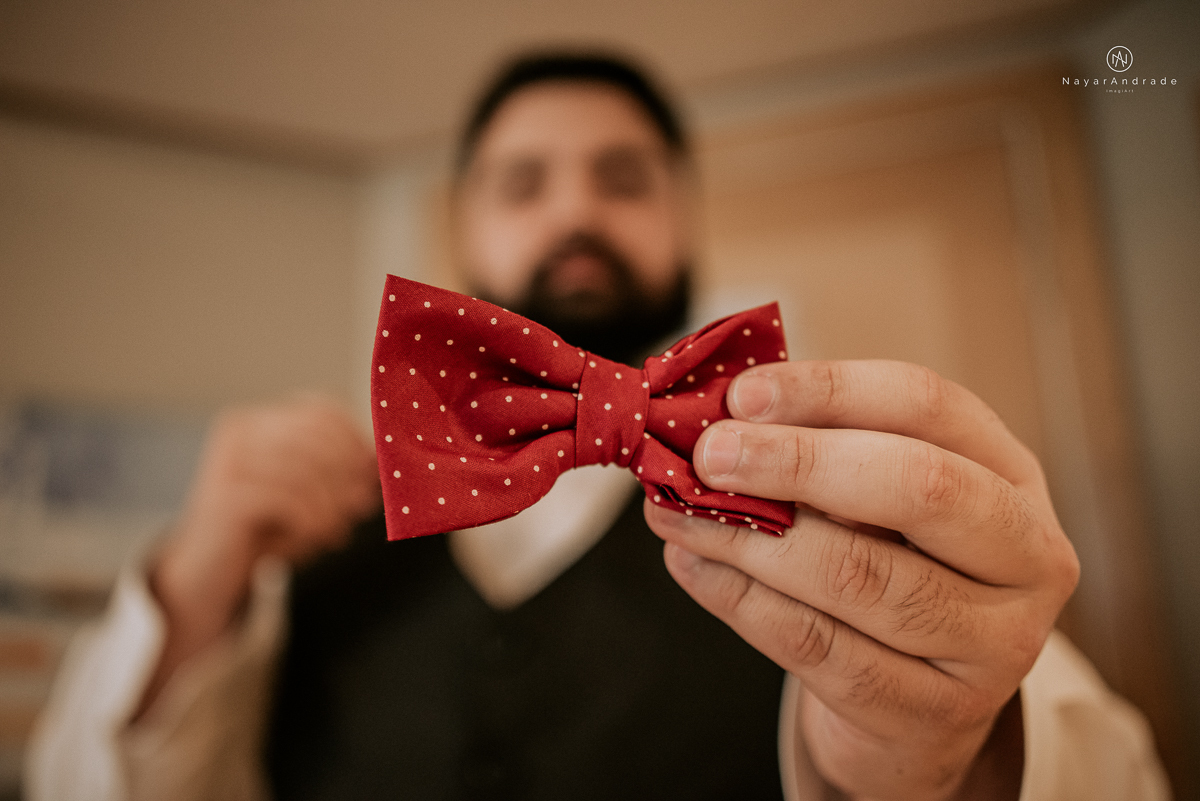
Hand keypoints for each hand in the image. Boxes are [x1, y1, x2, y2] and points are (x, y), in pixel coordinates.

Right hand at [138, 396, 378, 715]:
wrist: (207, 576)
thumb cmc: (264, 532)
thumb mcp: (304, 495)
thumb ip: (337, 473)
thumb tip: (379, 460)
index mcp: (258, 421)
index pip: (321, 412)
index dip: (356, 440)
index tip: (374, 472)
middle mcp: (239, 432)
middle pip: (317, 438)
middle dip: (348, 474)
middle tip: (363, 507)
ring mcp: (228, 461)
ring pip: (305, 470)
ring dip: (331, 505)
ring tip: (335, 531)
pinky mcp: (223, 496)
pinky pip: (288, 500)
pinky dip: (311, 522)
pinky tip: (314, 539)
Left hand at [644, 361, 1078, 799]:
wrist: (913, 713)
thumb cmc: (890, 573)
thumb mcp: (875, 503)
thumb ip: (818, 454)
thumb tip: (722, 418)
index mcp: (1011, 476)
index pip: (928, 406)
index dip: (830, 390)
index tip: (743, 394)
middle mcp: (1026, 557)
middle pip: (918, 486)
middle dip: (797, 461)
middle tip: (709, 453)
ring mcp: (992, 645)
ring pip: (859, 575)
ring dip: (749, 537)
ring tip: (675, 512)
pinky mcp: (932, 715)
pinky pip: (819, 648)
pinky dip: (740, 600)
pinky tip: (693, 567)